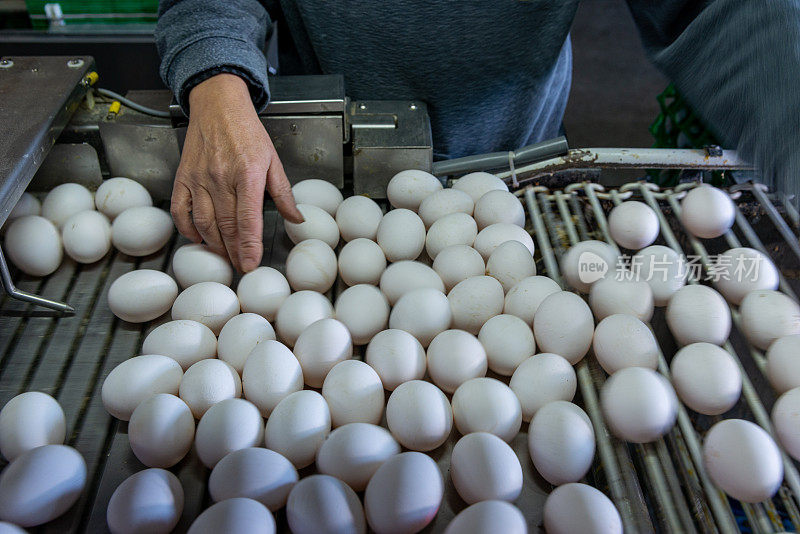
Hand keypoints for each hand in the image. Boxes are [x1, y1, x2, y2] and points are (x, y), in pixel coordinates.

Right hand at [171, 73, 302, 271]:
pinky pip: (180, 210)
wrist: (218, 105)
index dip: (249, 246)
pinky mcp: (183, 177)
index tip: (250, 265)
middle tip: (239, 266)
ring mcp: (199, 178)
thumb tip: (297, 219)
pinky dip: (188, 228)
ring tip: (224, 255)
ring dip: (214, 244)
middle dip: (233, 252)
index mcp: (247, 175)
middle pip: (226, 226)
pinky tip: (198, 237)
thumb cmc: (246, 132)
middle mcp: (221, 178)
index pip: (248, 220)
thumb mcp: (272, 160)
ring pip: (204, 222)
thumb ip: (283, 193)